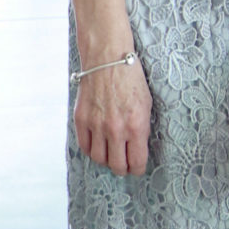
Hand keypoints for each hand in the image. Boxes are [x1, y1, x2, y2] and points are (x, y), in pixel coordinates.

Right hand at [73, 57, 154, 175]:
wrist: (108, 59)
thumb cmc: (131, 79)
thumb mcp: (146, 104)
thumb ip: (141, 128)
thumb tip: (137, 149)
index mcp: (136, 125)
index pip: (136, 162)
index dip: (137, 169)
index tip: (136, 168)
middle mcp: (116, 129)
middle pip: (116, 166)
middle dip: (122, 169)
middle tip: (123, 165)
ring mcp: (96, 125)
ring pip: (99, 159)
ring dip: (106, 160)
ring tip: (110, 155)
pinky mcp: (81, 120)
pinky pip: (84, 146)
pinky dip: (91, 150)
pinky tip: (97, 145)